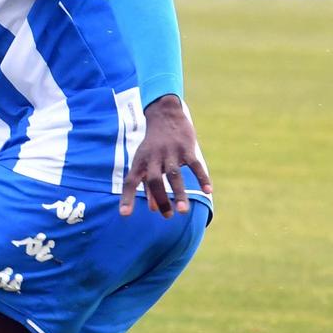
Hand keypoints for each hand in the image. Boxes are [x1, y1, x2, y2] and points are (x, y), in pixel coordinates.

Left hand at [120, 95, 211, 216]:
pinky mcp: (187, 148)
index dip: (126, 197)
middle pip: (153, 181)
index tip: (124, 214)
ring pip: (174, 175)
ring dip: (179, 193)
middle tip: (168, 217)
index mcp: (140, 162)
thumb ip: (148, 185)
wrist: (164, 115)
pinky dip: (201, 178)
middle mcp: (153, 158)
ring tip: (183, 211)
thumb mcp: (146, 161)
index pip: (130, 181)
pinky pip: (195, 165)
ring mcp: (170, 152)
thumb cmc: (153, 145)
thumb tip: (153, 208)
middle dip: (160, 199)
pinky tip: (208, 191)